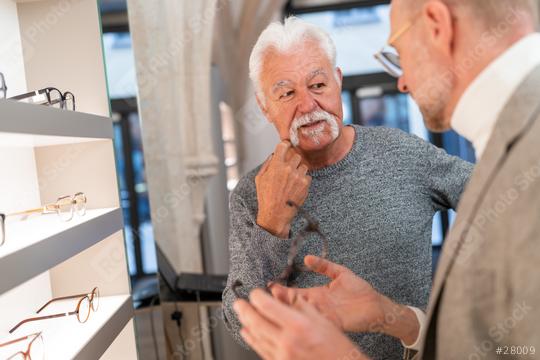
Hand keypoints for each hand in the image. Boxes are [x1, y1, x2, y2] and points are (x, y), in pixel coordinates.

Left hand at [234, 289, 367, 359]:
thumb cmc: (336, 346)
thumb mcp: (321, 318)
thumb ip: (298, 304)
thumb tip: (279, 293)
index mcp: (298, 325)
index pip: (267, 306)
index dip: (257, 297)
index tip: (254, 292)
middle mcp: (287, 341)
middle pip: (256, 322)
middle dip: (244, 310)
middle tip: (238, 303)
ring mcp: (283, 356)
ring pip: (256, 337)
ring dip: (246, 324)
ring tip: (241, 315)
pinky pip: (262, 351)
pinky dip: (252, 341)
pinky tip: (249, 334)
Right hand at [256, 141, 310, 237]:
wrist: (275, 214)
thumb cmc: (266, 197)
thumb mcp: (260, 179)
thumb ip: (267, 164)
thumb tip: (274, 155)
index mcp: (276, 165)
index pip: (284, 146)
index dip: (285, 145)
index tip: (287, 146)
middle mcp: (288, 169)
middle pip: (296, 155)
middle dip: (293, 160)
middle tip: (289, 168)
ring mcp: (298, 176)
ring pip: (303, 165)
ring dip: (299, 170)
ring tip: (292, 180)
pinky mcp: (305, 184)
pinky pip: (307, 176)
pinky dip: (303, 180)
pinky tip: (295, 187)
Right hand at [270, 255, 419, 344]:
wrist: (377, 305)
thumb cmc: (360, 290)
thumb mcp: (340, 273)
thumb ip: (324, 265)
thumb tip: (307, 257)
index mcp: (318, 294)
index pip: (295, 293)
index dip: (283, 290)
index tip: (271, 285)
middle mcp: (318, 305)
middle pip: (295, 305)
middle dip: (282, 301)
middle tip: (270, 296)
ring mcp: (325, 315)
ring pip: (304, 314)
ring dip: (292, 311)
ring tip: (279, 305)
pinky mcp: (334, 323)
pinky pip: (319, 322)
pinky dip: (309, 319)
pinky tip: (300, 315)